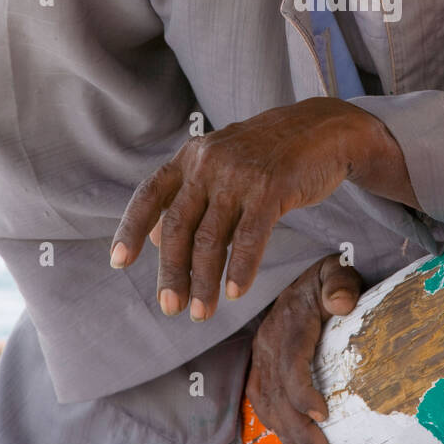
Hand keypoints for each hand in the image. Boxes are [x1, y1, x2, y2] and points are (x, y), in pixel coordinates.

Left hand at [109, 97, 396, 319]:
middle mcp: (209, 163)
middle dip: (172, 272)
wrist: (325, 130)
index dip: (131, 229)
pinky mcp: (272, 187)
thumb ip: (190, 195)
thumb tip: (153, 239)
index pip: (150, 195)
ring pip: (211, 239)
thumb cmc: (270, 154)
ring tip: (201, 312)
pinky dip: (240, 269)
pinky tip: (235, 292)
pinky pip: (249, 237)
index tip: (118, 262)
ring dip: (204, 281)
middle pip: (178, 227)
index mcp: (191, 156)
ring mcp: (239, 174)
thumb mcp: (222, 162)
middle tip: (170, 307)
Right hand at [245, 253, 362, 443]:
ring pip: (265, 399)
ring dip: (284, 431)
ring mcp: (261, 352)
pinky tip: (289, 442)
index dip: (302, 391)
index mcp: (290, 321)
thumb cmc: (329, 275)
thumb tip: (341, 304)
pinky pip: (258, 396)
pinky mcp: (260, 361)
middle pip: (277, 390)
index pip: (290, 361)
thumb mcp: (338, 270)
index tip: (324, 414)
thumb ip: (340, 284)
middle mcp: (269, 340)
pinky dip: (271, 422)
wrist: (304, 271)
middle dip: (296, 425)